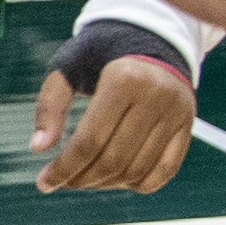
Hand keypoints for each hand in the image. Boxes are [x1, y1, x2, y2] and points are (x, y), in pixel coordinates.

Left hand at [28, 49, 196, 194]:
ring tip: (84, 178)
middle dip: (81, 179)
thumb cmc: (99, 57)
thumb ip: (49, 104)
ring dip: (105, 184)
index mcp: (124, 79)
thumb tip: (38, 148)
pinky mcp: (187, 126)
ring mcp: (177, 113)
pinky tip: (114, 178)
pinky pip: (164, 171)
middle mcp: (156, 97)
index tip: (43, 182)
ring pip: (138, 170)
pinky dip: (137, 184)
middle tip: (62, 180)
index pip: (89, 141)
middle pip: (114, 160)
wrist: (147, 40)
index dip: (63, 168)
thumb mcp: (67, 67)